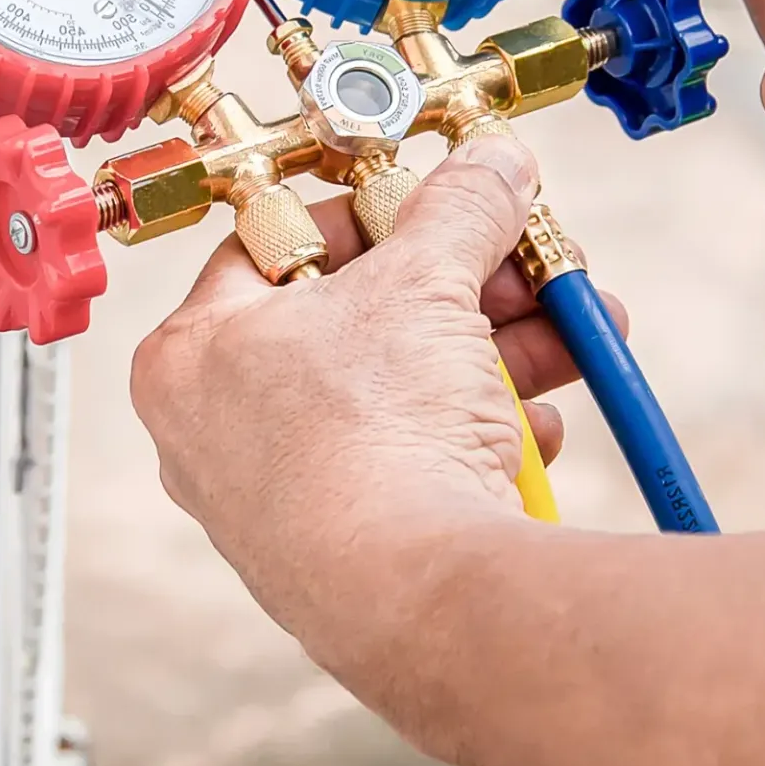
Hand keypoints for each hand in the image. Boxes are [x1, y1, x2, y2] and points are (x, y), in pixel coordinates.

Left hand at [130, 137, 623, 688]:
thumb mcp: (426, 283)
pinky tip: (535, 431)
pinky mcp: (342, 555)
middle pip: (355, 321)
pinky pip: (411, 468)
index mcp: (194, 353)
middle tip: (525, 265)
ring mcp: (278, 501)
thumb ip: (461, 209)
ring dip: (491, 359)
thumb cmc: (371, 440)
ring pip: (395, 396)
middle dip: (462, 289)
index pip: (278, 244)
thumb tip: (493, 164)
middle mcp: (218, 432)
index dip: (371, 214)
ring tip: (569, 338)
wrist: (417, 601)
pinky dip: (476, 439)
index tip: (437, 204)